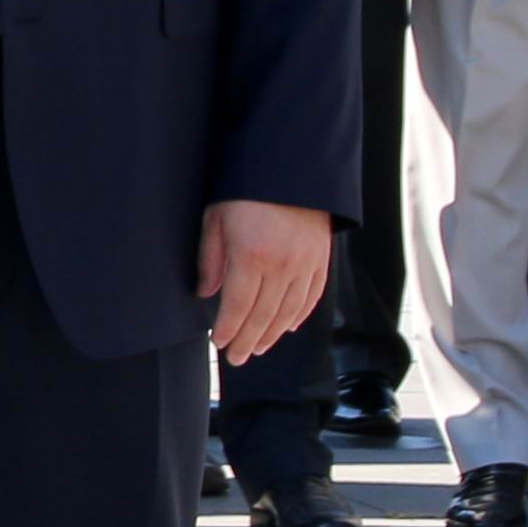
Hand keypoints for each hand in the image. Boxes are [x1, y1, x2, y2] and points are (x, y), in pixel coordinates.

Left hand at [200, 198, 333, 366]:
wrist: (292, 168)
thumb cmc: (245, 190)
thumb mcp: (216, 219)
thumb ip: (211, 259)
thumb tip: (207, 294)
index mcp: (251, 257)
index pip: (237, 306)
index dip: (227, 329)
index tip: (219, 343)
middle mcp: (282, 266)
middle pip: (263, 315)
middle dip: (247, 340)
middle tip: (236, 358)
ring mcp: (305, 265)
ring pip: (288, 311)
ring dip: (271, 334)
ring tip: (258, 348)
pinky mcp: (321, 260)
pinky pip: (311, 297)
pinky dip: (298, 316)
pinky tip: (286, 327)